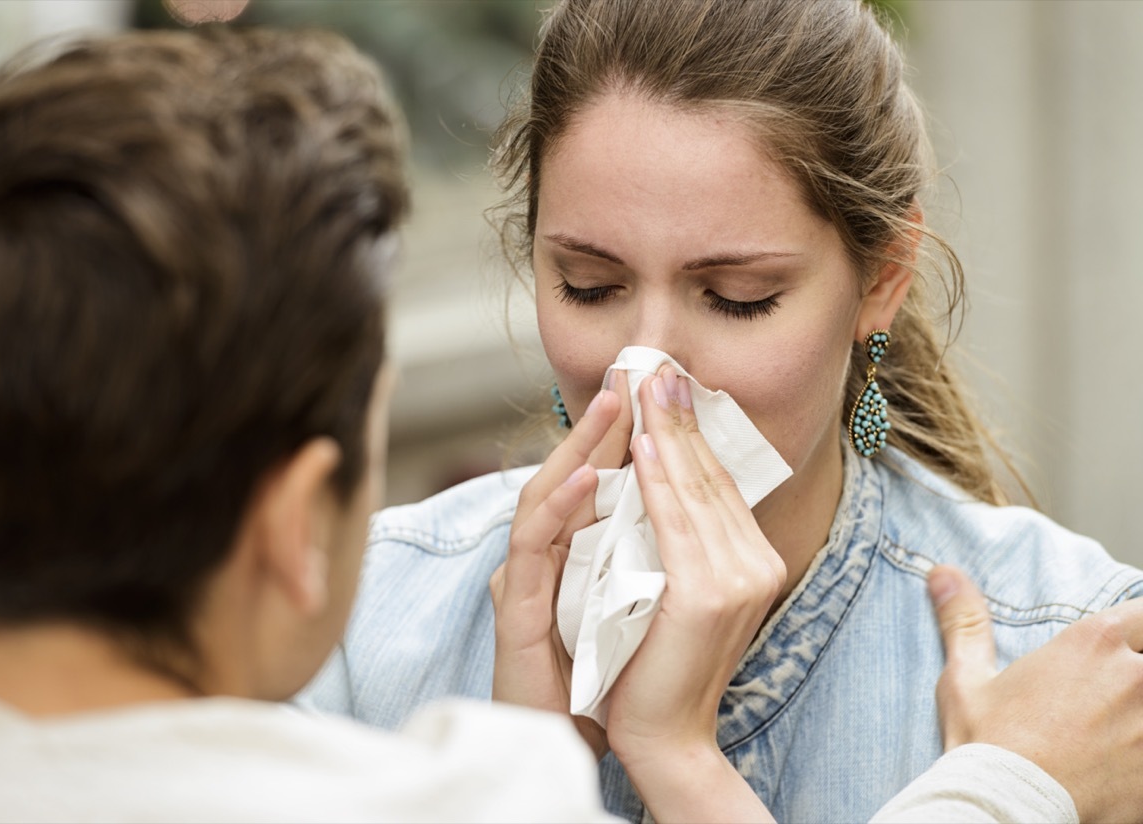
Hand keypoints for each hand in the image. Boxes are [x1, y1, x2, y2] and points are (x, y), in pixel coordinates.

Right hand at [490, 383, 627, 756]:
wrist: (603, 739)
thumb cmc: (619, 672)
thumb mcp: (643, 595)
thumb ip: (651, 545)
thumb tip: (693, 498)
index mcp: (574, 550)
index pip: (599, 478)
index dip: (625, 429)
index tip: (659, 385)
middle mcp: (543, 555)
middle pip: (569, 473)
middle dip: (604, 418)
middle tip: (634, 367)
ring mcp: (522, 576)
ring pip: (544, 492)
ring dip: (579, 444)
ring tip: (614, 402)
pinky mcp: (510, 604)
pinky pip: (531, 542)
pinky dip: (559, 503)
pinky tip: (590, 474)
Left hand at [605, 368, 784, 823]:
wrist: (665, 733)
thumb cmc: (660, 663)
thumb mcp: (682, 590)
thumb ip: (686, 541)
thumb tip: (664, 479)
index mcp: (754, 559)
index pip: (718, 482)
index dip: (691, 431)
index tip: (668, 385)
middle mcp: (756, 562)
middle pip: (709, 475)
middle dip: (678, 418)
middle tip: (655, 366)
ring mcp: (737, 577)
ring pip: (692, 490)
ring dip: (665, 434)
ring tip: (644, 386)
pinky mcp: (708, 593)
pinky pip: (674, 522)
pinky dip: (655, 481)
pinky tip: (638, 446)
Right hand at [929, 564, 1142, 822]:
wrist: (1006, 811)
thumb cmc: (987, 747)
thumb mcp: (965, 678)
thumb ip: (964, 621)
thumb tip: (942, 572)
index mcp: (1091, 643)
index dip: (1136, 631)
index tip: (1122, 651)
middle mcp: (1133, 676)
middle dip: (1139, 668)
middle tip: (1115, 696)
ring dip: (1140, 712)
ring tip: (1120, 729)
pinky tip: (1123, 761)